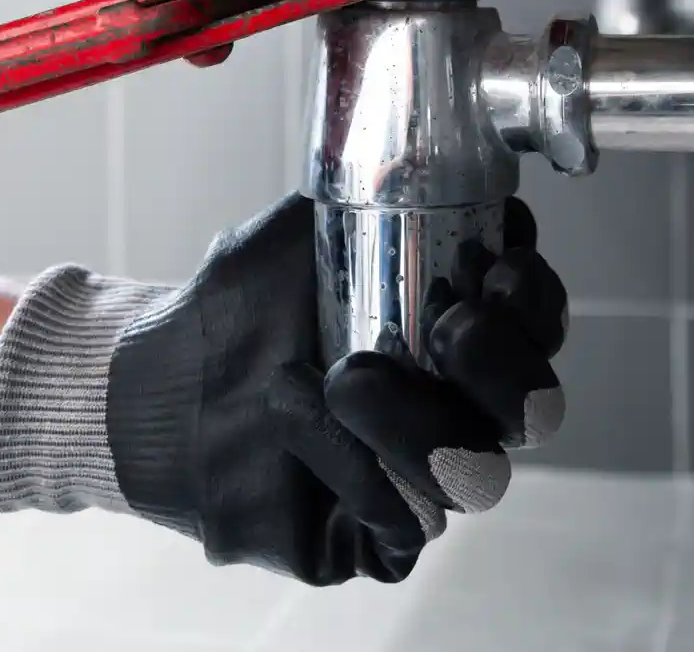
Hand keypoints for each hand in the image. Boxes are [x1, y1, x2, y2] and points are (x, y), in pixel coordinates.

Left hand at [0, 193, 567, 584]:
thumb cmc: (234, 308)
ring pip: (477, 474)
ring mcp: (423, 479)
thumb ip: (364, 197)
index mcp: (460, 330)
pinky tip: (294, 414)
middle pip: (535, 409)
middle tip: (446, 325)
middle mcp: (457, 409)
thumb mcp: (301, 232)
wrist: (155, 384)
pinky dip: (350, 465)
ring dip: (415, 419)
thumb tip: (420, 154)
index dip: (534, 302)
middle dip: (503, 367)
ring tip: (340, 376)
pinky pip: (402, 524)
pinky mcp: (379, 539)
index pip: (538, 324)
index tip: (494, 267)